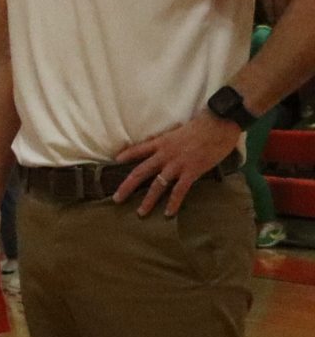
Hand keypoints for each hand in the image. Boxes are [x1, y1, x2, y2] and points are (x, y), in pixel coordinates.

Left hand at [113, 112, 241, 215]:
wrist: (220, 123)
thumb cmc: (203, 124)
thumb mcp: (179, 130)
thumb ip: (169, 139)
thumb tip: (162, 142)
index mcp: (162, 142)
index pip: (139, 149)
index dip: (127, 155)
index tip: (116, 161)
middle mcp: (165, 155)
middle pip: (140, 172)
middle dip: (127, 186)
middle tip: (116, 199)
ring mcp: (177, 164)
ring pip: (157, 185)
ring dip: (148, 201)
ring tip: (140, 213)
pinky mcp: (192, 171)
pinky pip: (179, 191)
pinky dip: (173, 203)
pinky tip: (168, 213)